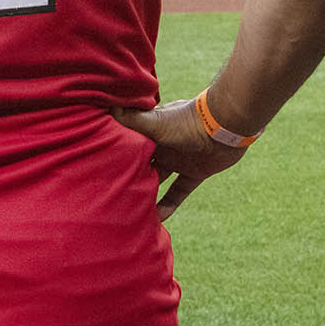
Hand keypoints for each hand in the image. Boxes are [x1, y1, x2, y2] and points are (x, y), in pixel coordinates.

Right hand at [111, 97, 245, 221]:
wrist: (226, 126)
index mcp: (152, 129)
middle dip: (128, 175)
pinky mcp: (196, 172)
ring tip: (129, 210)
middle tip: (110, 194)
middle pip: (141, 163)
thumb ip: (131, 119)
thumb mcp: (155, 122)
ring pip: (158, 179)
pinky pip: (179, 191)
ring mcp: (180, 159)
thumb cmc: (188, 122)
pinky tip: (159, 219)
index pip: (128, 143)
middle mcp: (164, 144)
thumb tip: (104, 106)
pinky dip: (170, 204)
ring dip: (147, 193)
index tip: (98, 168)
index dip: (115, 154)